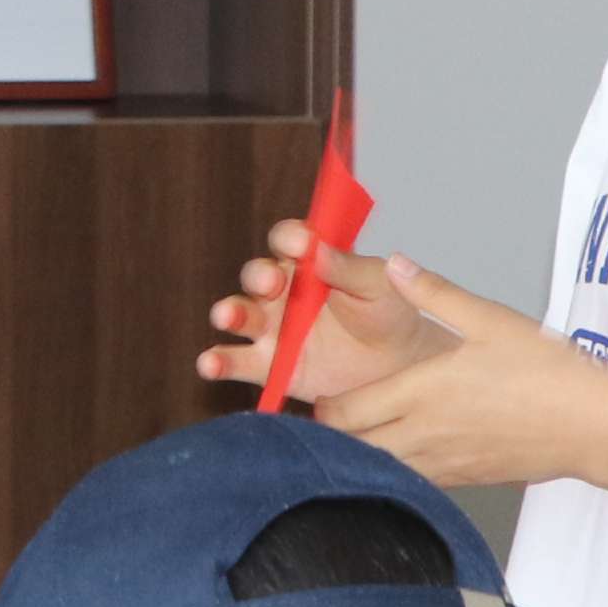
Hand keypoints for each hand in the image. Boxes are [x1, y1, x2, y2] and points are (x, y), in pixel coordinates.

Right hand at [195, 219, 443, 406]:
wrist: (396, 367)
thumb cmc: (387, 313)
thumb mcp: (379, 285)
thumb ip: (350, 268)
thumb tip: (318, 249)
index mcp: (309, 262)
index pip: (289, 241)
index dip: (290, 239)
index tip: (300, 245)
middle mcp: (282, 292)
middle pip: (257, 276)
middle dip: (259, 277)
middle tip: (272, 283)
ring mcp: (272, 329)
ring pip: (240, 316)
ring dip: (229, 313)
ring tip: (226, 317)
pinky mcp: (268, 366)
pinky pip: (236, 362)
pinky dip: (219, 362)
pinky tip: (211, 364)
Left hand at [321, 256, 607, 493]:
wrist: (596, 427)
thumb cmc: (548, 372)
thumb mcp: (490, 320)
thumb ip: (434, 292)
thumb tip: (392, 264)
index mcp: (421, 393)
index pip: (345, 413)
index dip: (324, 406)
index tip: (320, 392)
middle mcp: (424, 434)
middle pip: (352, 448)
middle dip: (334, 435)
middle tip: (333, 414)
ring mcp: (444, 463)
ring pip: (380, 470)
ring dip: (363, 455)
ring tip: (362, 433)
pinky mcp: (465, 480)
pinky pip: (413, 481)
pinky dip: (397, 470)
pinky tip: (406, 449)